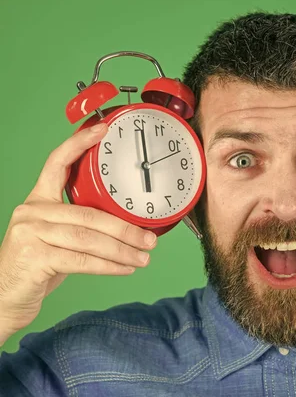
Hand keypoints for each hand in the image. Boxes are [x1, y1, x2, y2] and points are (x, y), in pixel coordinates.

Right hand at [0, 123, 156, 344]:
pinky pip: (82, 260)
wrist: (6, 297)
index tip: (103, 130)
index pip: (57, 163)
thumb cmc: (38, 266)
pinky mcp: (34, 256)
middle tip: (150, 239)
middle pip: (89, 213)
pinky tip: (125, 268)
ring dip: (122, 250)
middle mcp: (32, 211)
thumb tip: (129, 227)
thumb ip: (84, 226)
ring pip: (88, 238)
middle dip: (125, 228)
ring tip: (144, 256)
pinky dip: (108, 265)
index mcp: (39, 200)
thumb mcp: (59, 238)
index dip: (79, 144)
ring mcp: (31, 232)